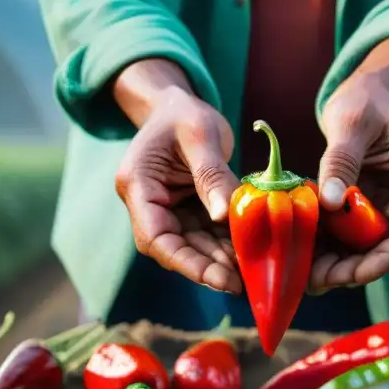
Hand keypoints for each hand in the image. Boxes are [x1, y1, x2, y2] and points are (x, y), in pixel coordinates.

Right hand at [114, 85, 242, 293]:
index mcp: (138, 185)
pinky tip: (251, 254)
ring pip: (193, 245)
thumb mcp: (200, 134)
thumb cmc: (184, 113)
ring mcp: (167, 210)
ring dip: (220, 260)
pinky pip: (206, 234)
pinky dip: (227, 244)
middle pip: (175, 248)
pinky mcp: (186, 210)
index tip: (217, 277)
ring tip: (251, 272)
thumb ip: (211, 174)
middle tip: (242, 283)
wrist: (177, 105)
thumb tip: (224, 216)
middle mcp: (148, 204)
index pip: (155, 236)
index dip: (185, 262)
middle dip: (208, 267)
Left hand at [311, 75, 388, 292]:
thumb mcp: (350, 121)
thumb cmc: (365, 99)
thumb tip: (329, 202)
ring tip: (307, 276)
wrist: (369, 92)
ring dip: (343, 263)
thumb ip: (340, 161)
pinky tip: (306, 256)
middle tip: (318, 282)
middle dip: (358, 267)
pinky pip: (355, 234)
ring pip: (373, 245)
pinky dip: (333, 246)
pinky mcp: (372, 206)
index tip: (354, 273)